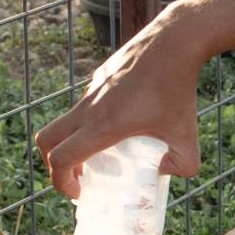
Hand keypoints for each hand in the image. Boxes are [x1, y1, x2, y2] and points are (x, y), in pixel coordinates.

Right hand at [36, 14, 202, 197]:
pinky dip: (89, 121)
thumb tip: (164, 171)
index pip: (60, 158)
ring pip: (64, 121)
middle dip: (52, 164)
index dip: (60, 182)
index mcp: (103, 126)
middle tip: (76, 177)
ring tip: (100, 154)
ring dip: (71, 141)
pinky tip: (121, 122)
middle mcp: (89, 108)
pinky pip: (84, 105)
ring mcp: (91, 90)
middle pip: (46, 140)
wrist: (174, 42)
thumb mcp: (188, 135)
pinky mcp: (98, 77)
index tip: (80, 192)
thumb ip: (184, 165)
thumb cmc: (179, 89)